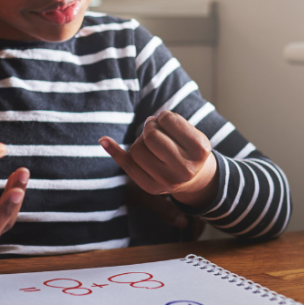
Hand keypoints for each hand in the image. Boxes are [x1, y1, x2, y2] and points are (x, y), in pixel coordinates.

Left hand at [99, 111, 218, 207]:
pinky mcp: (151, 188)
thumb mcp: (191, 132)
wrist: (196, 179)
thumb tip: (139, 125)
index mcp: (200, 149)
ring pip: (136, 148)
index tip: (167, 123)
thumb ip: (168, 124)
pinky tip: (104, 140)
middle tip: (155, 131)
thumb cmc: (188, 148)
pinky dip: (114, 151)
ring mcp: (168, 181)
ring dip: (141, 141)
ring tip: (153, 145)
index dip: (162, 117)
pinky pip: (127, 165)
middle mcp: (185, 168)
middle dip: (149, 127)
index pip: (167, 119)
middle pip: (151, 135)